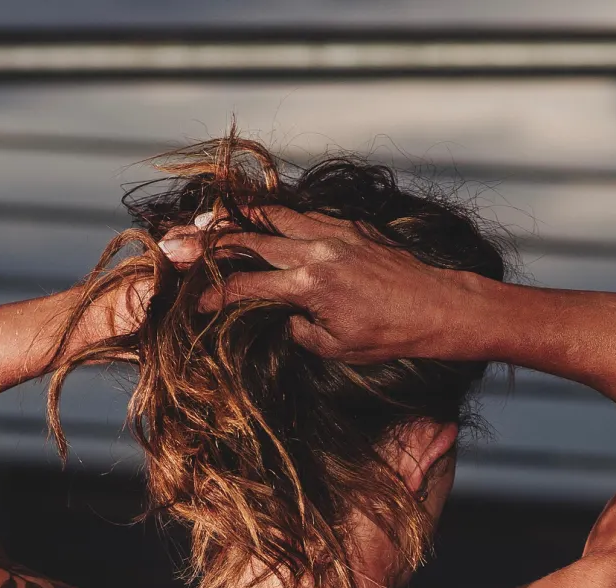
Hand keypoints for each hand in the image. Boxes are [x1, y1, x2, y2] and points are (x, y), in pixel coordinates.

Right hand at [158, 207, 491, 361]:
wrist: (441, 306)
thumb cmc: (392, 335)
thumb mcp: (337, 347)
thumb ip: (301, 330)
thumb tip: (284, 319)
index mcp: (308, 286)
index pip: (245, 287)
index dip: (213, 295)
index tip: (191, 303)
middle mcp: (315, 251)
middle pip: (247, 240)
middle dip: (207, 245)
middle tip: (175, 244)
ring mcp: (333, 232)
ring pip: (272, 215)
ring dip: (237, 219)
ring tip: (207, 220)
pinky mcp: (350, 224)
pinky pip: (302, 212)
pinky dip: (275, 214)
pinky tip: (260, 216)